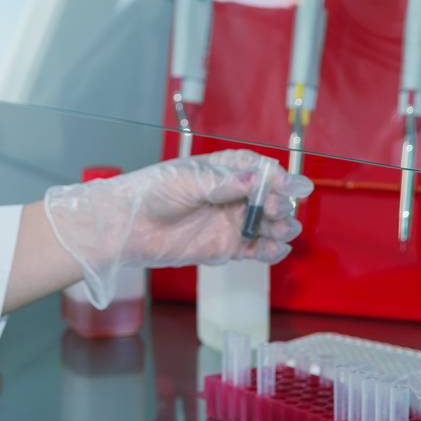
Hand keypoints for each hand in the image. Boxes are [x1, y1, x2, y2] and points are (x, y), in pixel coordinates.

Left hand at [44, 151, 312, 306]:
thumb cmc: (151, 193)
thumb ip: (222, 183)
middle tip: (276, 210)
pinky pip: (256, 249)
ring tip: (282, 229)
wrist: (126, 227)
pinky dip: (270, 250)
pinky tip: (277, 249)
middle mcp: (232, 195)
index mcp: (224, 170)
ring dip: (281, 226)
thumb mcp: (187, 181)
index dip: (279, 178)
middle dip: (279, 203)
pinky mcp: (225, 248)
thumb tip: (256, 179)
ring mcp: (230, 222)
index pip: (261, 170)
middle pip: (269, 198)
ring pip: (267, 224)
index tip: (293, 185)